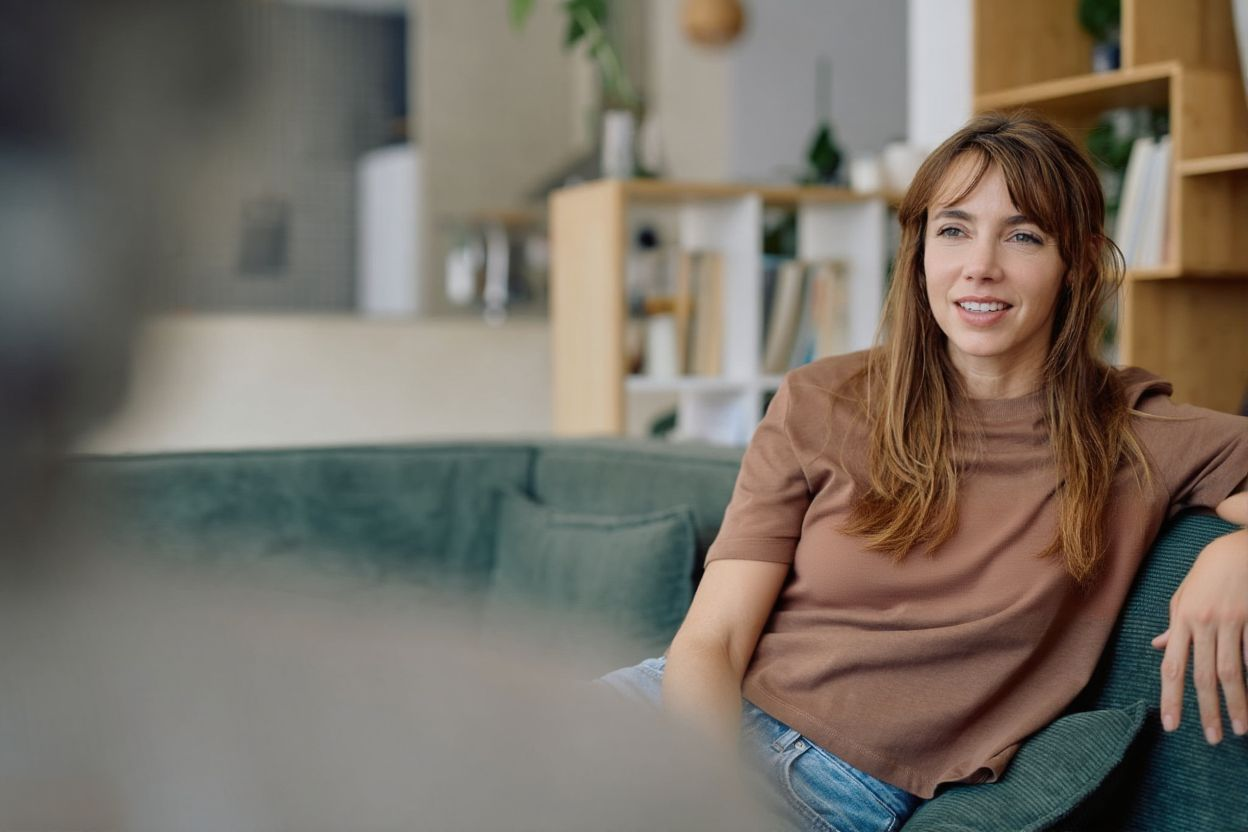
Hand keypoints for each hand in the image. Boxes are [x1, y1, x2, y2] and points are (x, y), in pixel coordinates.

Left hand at [1151, 528, 1247, 743]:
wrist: (1241, 548)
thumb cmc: (1208, 571)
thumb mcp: (1184, 595)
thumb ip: (1174, 625)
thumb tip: (1160, 648)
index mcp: (1182, 620)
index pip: (1174, 667)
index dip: (1172, 698)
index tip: (1173, 725)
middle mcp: (1205, 623)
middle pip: (1203, 676)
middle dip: (1207, 710)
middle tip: (1213, 739)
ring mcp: (1232, 622)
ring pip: (1233, 672)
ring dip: (1237, 704)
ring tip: (1240, 729)